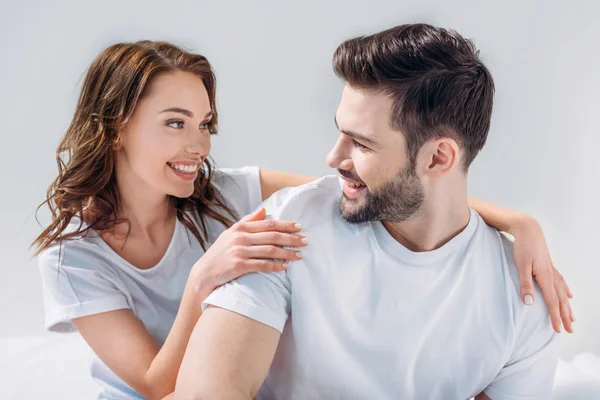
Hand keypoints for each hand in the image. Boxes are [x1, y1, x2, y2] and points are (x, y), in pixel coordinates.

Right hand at [190, 207, 306, 291]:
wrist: (204, 272)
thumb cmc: (220, 252)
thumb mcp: (231, 233)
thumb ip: (248, 221)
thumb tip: (264, 209)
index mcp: (240, 228)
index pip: (268, 224)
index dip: (286, 225)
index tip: (299, 227)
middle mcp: (240, 237)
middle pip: (272, 236)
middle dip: (291, 238)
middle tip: (305, 241)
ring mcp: (239, 251)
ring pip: (270, 250)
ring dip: (287, 252)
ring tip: (299, 255)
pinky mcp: (238, 265)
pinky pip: (262, 265)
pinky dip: (275, 266)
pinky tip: (285, 267)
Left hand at [512, 217, 573, 332]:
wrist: (528, 229)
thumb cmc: (523, 247)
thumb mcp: (521, 266)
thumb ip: (525, 285)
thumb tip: (530, 303)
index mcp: (545, 278)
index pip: (552, 302)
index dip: (555, 317)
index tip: (559, 330)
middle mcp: (551, 275)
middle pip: (561, 300)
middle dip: (565, 316)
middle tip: (570, 330)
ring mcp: (551, 270)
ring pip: (563, 292)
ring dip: (567, 306)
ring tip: (572, 317)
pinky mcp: (549, 265)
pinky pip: (561, 281)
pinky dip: (566, 290)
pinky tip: (569, 295)